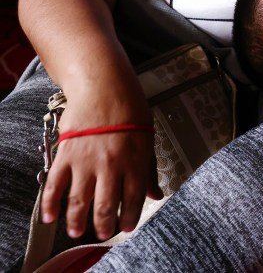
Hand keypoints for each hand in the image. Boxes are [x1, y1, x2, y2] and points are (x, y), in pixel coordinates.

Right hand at [42, 95, 161, 239]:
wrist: (104, 87)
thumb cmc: (129, 109)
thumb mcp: (147, 138)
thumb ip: (149, 170)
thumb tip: (155, 193)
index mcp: (135, 160)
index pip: (134, 199)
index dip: (130, 217)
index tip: (127, 226)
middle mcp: (111, 164)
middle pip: (106, 205)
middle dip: (104, 225)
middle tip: (103, 233)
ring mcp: (87, 161)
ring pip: (79, 201)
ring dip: (77, 221)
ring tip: (77, 231)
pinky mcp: (66, 155)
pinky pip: (55, 185)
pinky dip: (50, 204)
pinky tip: (50, 216)